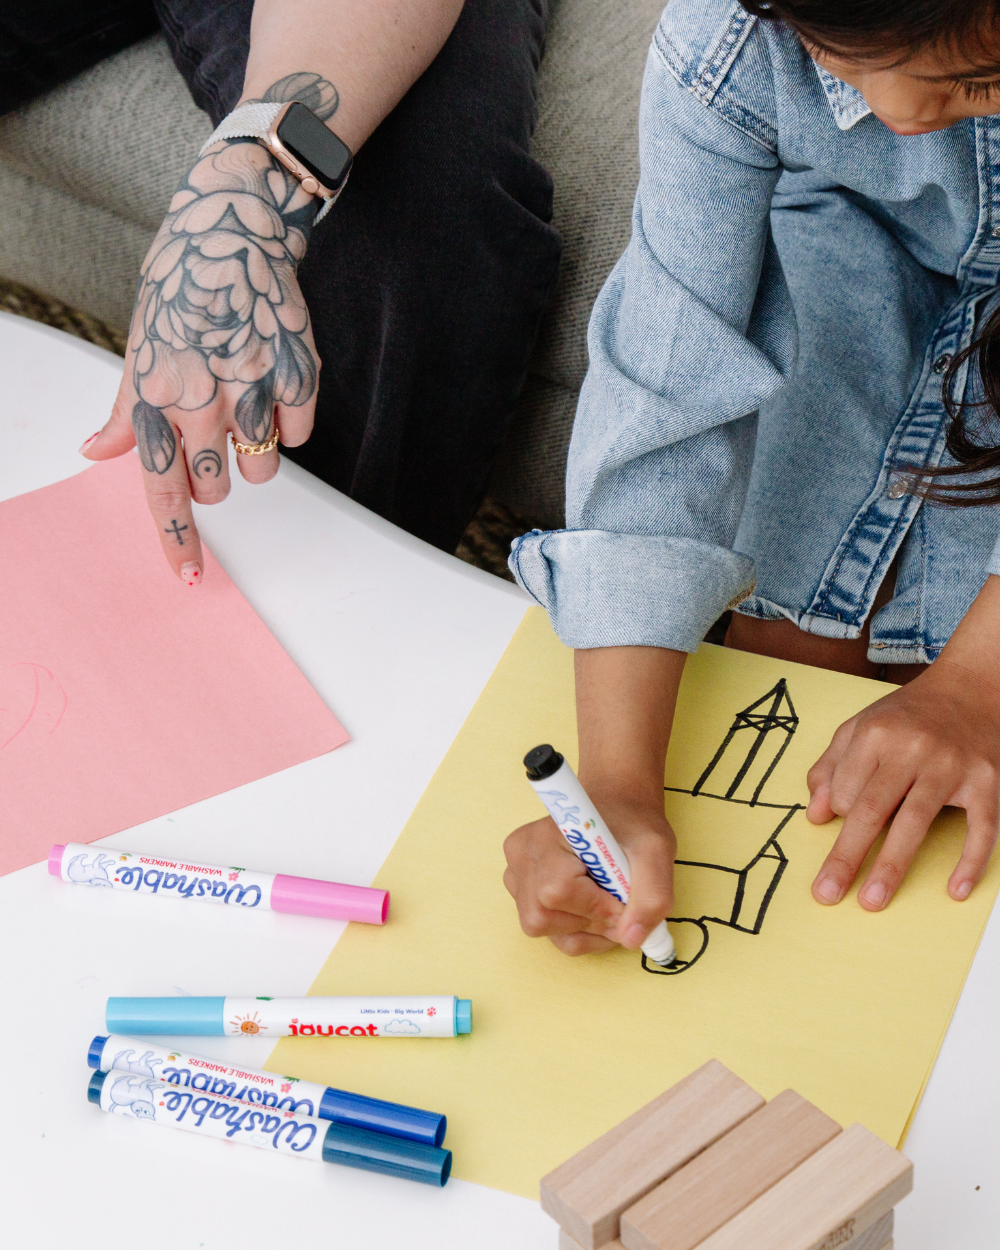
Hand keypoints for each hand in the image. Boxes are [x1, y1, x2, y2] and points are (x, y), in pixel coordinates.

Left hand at [80, 138, 319, 581]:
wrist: (233, 225)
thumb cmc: (180, 282)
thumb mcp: (139, 342)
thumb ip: (124, 409)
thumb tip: (95, 452)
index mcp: (155, 395)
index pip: (162, 488)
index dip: (177, 540)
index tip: (190, 578)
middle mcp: (202, 398)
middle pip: (217, 487)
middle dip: (216, 476)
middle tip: (215, 437)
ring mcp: (252, 388)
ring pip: (262, 469)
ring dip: (255, 452)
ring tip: (247, 405)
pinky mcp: (296, 376)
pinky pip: (301, 436)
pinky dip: (290, 421)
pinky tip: (274, 384)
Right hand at [503, 798, 675, 955]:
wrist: (615, 807)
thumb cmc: (631, 823)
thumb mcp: (656, 850)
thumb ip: (652, 895)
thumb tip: (632, 939)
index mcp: (547, 835)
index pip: (557, 891)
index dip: (597, 908)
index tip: (625, 902)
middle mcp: (522, 854)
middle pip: (542, 917)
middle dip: (589, 923)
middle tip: (620, 907)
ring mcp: (516, 873)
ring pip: (542, 928)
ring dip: (585, 930)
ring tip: (609, 905)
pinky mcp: (520, 889)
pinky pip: (545, 930)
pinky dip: (577, 932)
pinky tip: (596, 911)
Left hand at [808, 656, 999, 909]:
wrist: (971, 688)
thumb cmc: (909, 715)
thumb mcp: (859, 727)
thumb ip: (831, 768)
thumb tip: (816, 815)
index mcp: (875, 734)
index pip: (846, 791)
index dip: (842, 812)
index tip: (848, 817)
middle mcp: (912, 749)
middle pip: (872, 811)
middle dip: (846, 856)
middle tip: (826, 893)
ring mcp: (951, 766)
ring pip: (915, 822)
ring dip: (891, 865)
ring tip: (872, 900)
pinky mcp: (986, 781)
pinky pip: (981, 827)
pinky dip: (970, 860)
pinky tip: (955, 890)